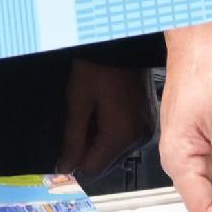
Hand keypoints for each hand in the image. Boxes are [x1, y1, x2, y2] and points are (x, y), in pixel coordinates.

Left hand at [59, 59, 151, 180]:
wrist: (122, 41)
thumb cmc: (98, 66)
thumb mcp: (77, 101)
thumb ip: (72, 138)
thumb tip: (65, 167)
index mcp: (122, 135)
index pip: (94, 169)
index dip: (74, 160)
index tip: (64, 145)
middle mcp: (139, 137)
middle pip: (106, 162)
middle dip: (87, 150)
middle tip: (77, 122)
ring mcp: (146, 128)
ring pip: (115, 151)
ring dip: (99, 140)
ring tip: (90, 113)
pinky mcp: (147, 119)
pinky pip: (125, 138)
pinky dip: (111, 131)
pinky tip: (103, 110)